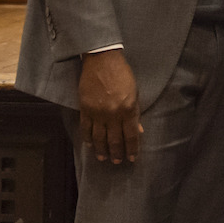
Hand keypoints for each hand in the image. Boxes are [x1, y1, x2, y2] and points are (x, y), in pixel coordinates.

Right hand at [78, 48, 142, 164]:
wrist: (102, 60)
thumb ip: (135, 113)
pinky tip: (90, 144)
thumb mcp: (135, 93)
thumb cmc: (122, 74)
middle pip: (115, 139)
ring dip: (102, 150)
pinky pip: (86, 128)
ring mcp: (97, 112)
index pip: (131, 135)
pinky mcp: (85, 109)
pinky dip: (87, 138)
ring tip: (104, 158)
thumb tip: (138, 131)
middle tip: (117, 162)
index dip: (132, 148)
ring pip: (99, 138)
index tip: (132, 158)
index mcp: (128, 109)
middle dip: (117, 152)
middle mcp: (113, 114)